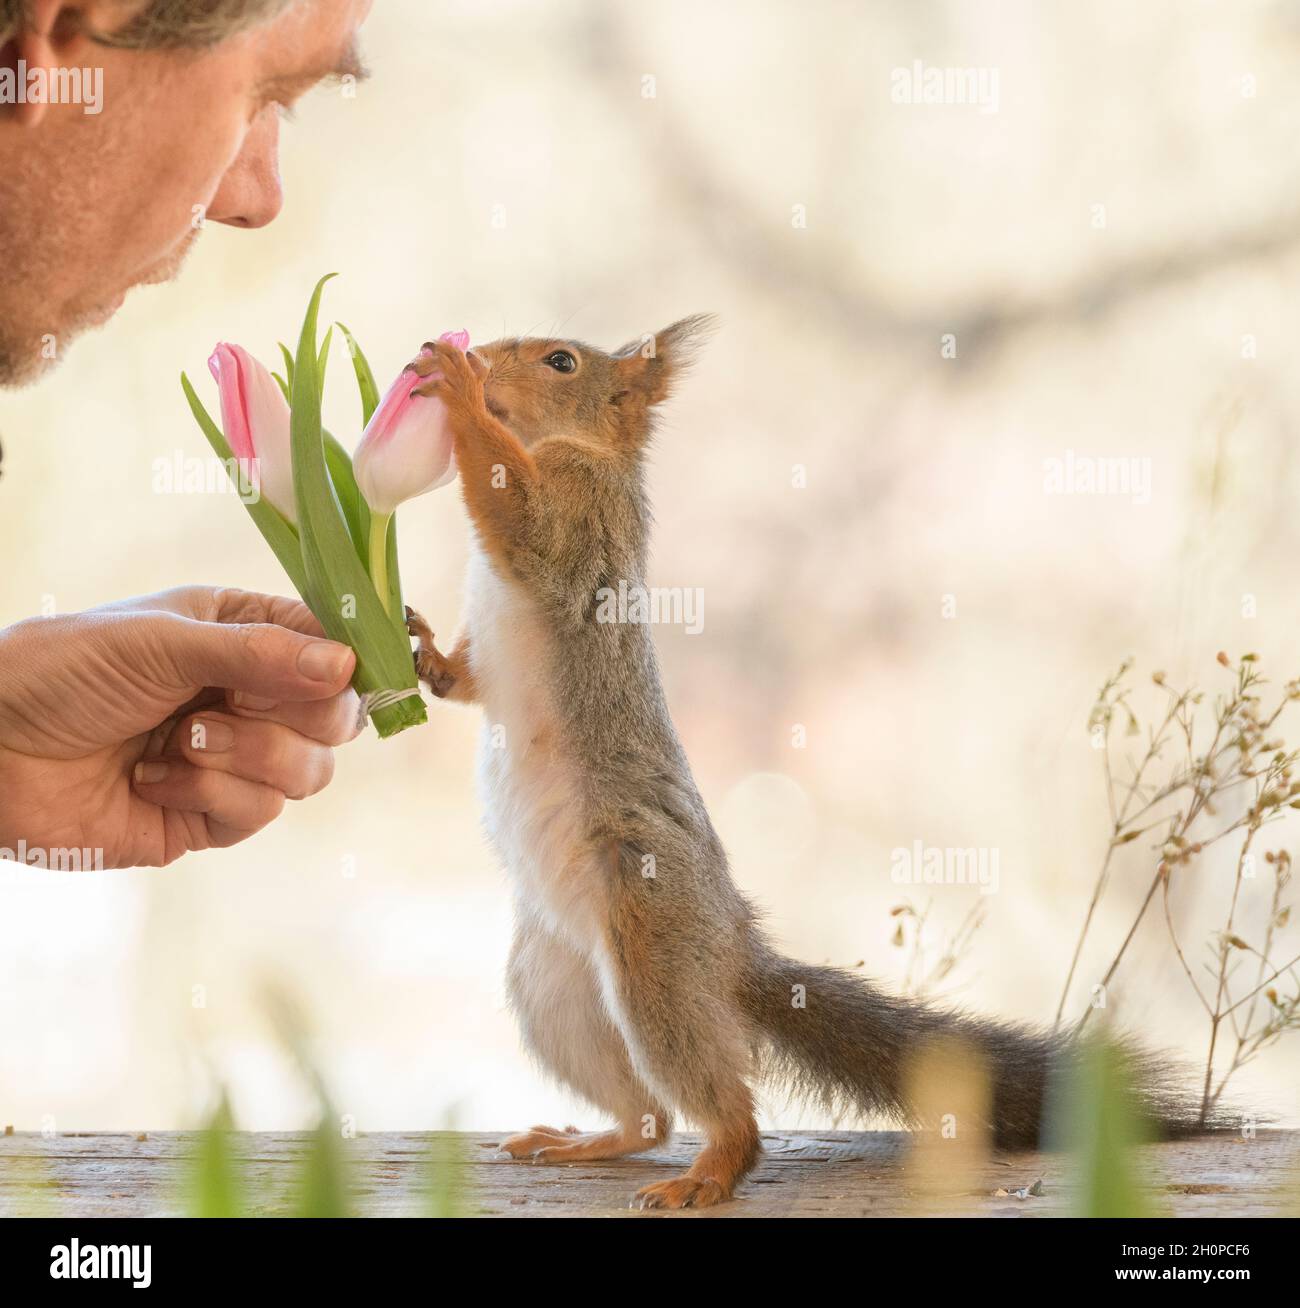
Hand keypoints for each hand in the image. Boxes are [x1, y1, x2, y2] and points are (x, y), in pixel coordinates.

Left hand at [0, 587, 361, 868]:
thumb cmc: (64, 671)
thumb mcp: (162, 642)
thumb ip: (258, 653)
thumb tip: (347, 667)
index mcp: (246, 634)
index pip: (334, 647)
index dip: (344, 665)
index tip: (333, 674)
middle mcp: (252, 695)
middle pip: (338, 719)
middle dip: (292, 717)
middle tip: (234, 706)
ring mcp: (236, 759)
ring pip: (309, 772)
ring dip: (245, 757)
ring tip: (181, 742)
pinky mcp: (212, 818)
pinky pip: (259, 813)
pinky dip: (207, 796)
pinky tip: (151, 779)